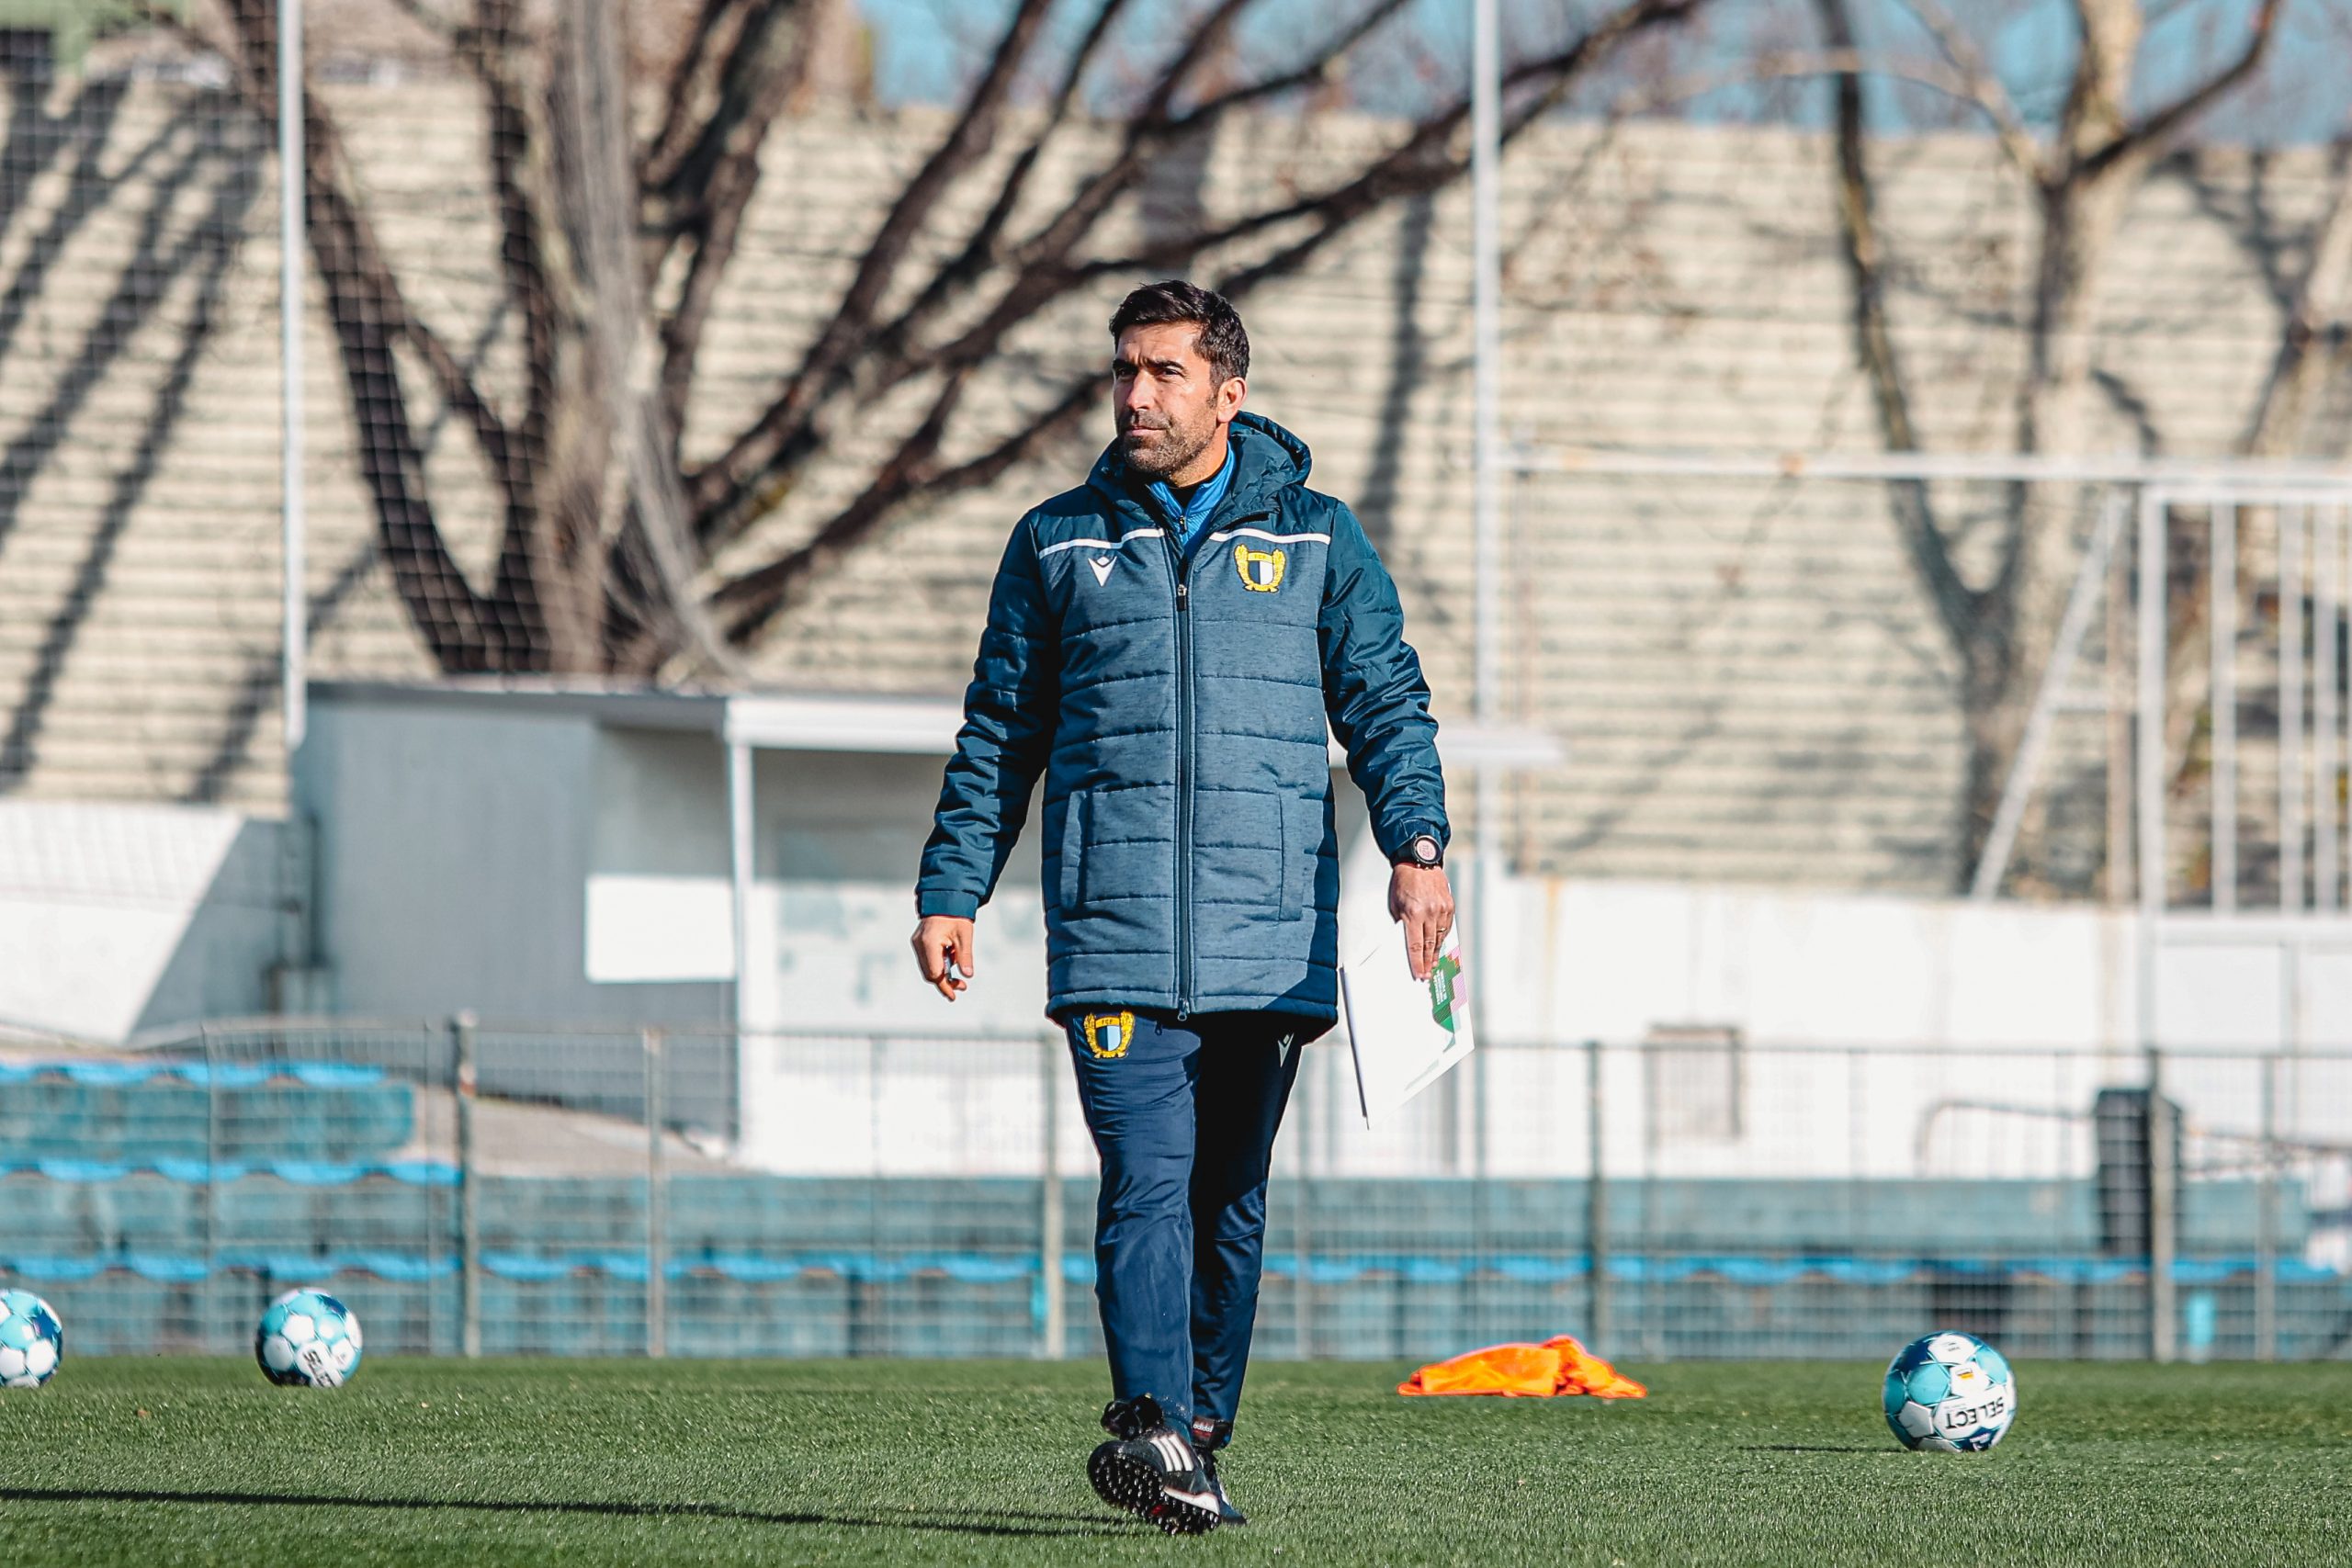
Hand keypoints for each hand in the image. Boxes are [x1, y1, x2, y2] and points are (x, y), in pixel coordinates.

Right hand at [910, 915, 975, 1000]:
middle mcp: (919, 944)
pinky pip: (928, 959)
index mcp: (929, 942)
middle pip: (929, 973)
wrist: (945, 898)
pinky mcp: (918, 942)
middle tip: (962, 985)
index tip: (954, 995)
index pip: (934, 973)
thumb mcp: (964, 936)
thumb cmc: (956, 915)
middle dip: (945, 982)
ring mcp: (917, 943)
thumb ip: (965, 956)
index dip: (945, 986)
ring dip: (943, 972)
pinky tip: (951, 954)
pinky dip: (940, 962)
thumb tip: (968, 975)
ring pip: (928, 968)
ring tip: (958, 961)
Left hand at [1388, 863, 1453, 981]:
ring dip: (1435, 952)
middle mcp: (1429, 912)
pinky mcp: (1449, 905)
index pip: (1415, 946)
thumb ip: (1401, 923)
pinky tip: (1438, 945)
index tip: (1419, 974)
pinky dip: (1442, 937)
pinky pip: (1446, 927)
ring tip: (1432, 963)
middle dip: (1427, 962)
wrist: (1419, 862)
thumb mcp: (1394, 905)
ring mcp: (1441, 909)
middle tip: (1426, 974)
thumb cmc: (1403, 882)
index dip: (1417, 963)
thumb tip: (1406, 941)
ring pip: (1439, 938)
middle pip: (1429, 945)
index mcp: (1413, 913)